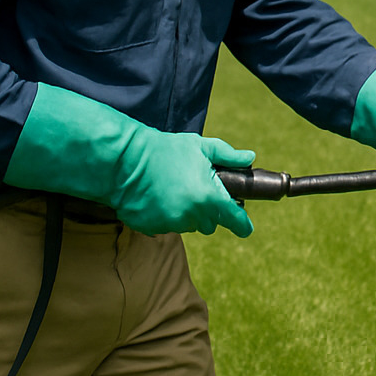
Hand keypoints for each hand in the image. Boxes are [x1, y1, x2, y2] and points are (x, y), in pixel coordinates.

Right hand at [111, 130, 255, 236]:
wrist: (125, 160)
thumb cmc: (166, 151)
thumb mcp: (201, 147)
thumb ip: (228, 156)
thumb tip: (249, 157)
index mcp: (208, 198)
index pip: (233, 219)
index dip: (242, 225)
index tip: (246, 228)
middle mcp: (191, 216)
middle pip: (209, 223)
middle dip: (208, 211)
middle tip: (197, 190)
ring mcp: (170, 224)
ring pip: (188, 225)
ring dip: (186, 213)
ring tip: (174, 189)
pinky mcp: (152, 228)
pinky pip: (167, 226)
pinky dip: (166, 215)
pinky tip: (158, 197)